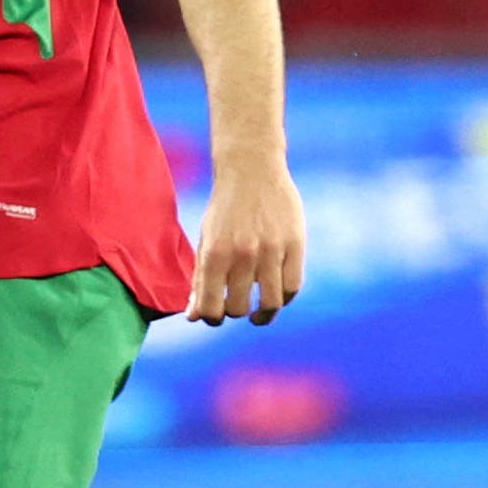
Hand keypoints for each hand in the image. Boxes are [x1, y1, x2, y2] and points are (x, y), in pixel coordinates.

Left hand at [189, 160, 306, 324]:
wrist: (251, 169)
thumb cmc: (225, 209)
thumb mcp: (206, 240)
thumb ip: (200, 279)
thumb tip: (193, 317)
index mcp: (214, 254)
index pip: (211, 307)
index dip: (211, 318)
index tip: (215, 315)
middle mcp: (242, 255)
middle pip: (239, 308)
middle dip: (236, 312)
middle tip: (237, 306)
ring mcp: (271, 250)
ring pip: (270, 303)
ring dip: (263, 314)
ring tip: (259, 313)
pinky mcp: (295, 244)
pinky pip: (293, 286)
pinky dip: (285, 296)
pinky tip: (276, 293)